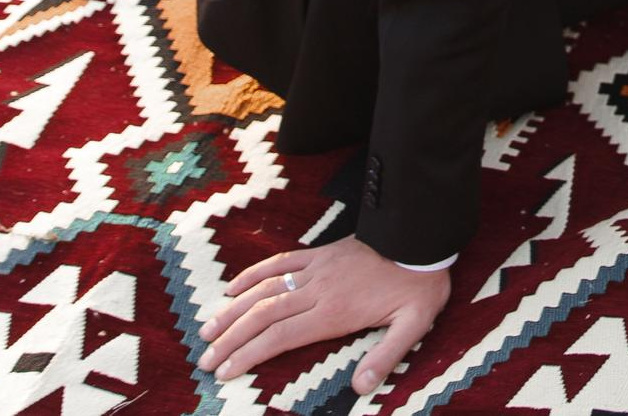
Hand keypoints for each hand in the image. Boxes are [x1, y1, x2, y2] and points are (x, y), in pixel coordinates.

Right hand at [199, 236, 449, 395]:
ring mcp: (316, 268)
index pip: (281, 336)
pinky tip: (233, 287)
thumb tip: (362, 388)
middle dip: (231, 338)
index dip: (250, 354)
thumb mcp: (413, 326)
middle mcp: (318, 289)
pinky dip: (253, 274)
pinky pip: (280, 262)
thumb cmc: (418, 286)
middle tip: (206, 359)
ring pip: (264, 289)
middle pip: (263, 315)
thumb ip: (385, 357)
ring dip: (233, 310)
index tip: (226, 371)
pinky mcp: (320, 254)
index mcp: (335, 311)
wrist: (421, 238)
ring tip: (207, 330)